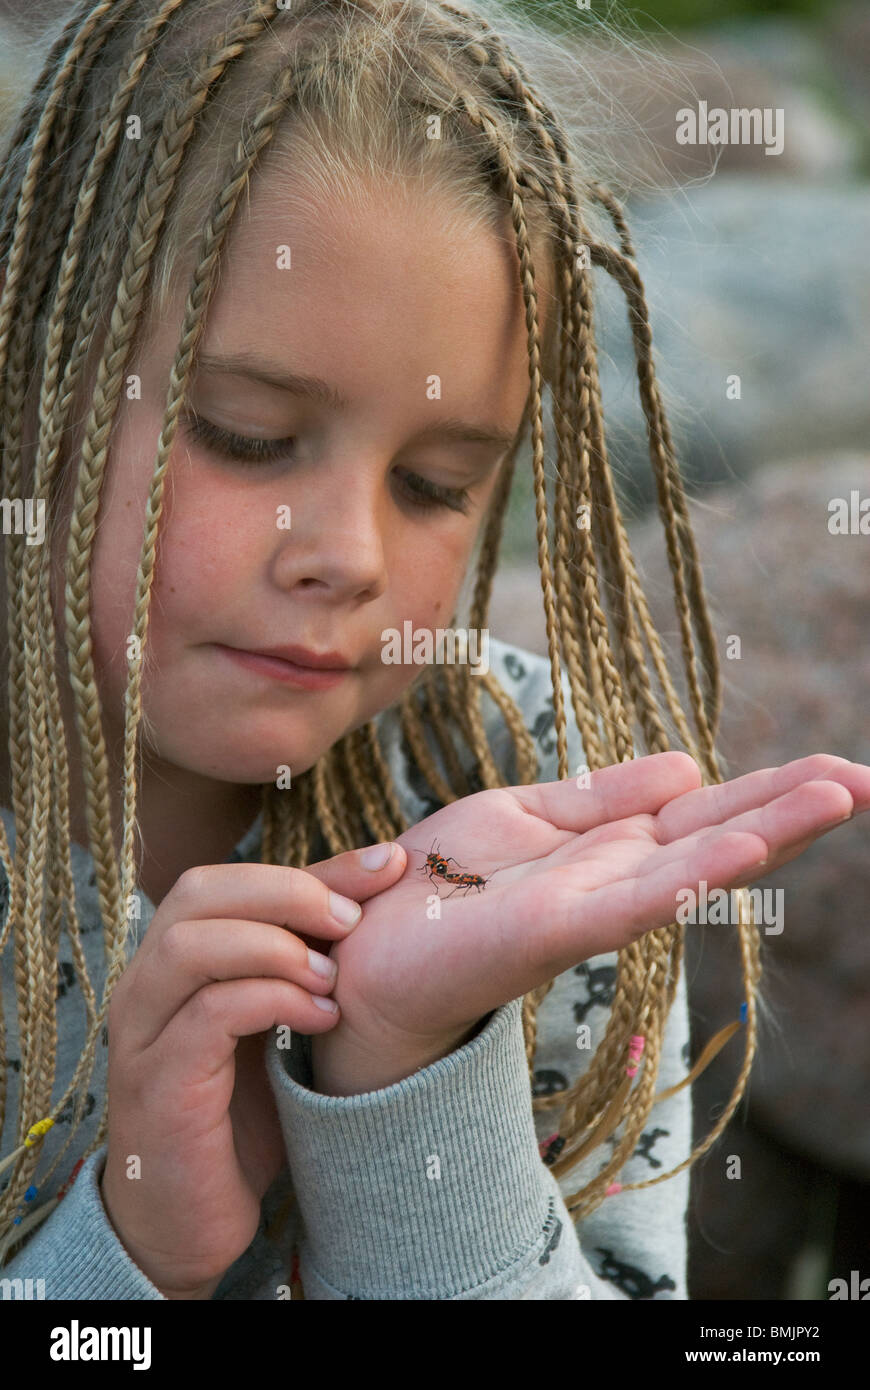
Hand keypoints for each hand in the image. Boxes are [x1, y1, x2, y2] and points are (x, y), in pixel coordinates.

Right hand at [99, 842, 406, 1297]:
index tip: (389, 864)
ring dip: (277, 947)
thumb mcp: (276, 1020)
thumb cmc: (241, 1113)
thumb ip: (301, 959)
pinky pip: (208, 1014)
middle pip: (199, 890)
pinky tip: (321, 1020)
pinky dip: (273, 1001)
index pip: (231, 879)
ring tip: (333, 980)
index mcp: (174, 959)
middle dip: (289, 891)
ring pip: (192, 944)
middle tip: (352, 923)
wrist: (189, 1221)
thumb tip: (375, 890)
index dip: (312, 866)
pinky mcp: (158, 1085)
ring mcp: (142, 1033)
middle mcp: (145, 983)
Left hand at [311, 752, 869, 1094]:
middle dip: (795, 806)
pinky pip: (633, 901)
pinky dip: (689, 877)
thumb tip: (690, 764)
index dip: (775, 789)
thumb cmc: (442, 882)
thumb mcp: (529, 815)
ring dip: (766, 832)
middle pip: (723, 834)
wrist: (368, 944)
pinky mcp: (555, 930)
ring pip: (696, 865)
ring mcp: (594, 907)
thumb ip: (606, 796)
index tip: (842, 768)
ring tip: (835, 796)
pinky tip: (741, 850)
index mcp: (614, 847)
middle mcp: (618, 878)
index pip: (711, 811)